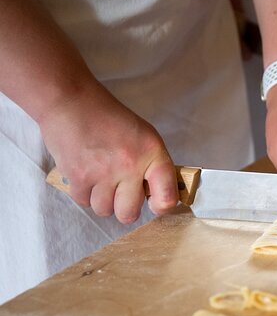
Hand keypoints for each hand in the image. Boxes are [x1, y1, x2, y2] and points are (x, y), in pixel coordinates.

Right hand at [40, 82, 178, 223]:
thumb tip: (157, 196)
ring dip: (102, 200)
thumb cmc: (109, 118)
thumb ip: (153, 165)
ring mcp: (103, 173)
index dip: (162, 207)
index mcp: (152, 153)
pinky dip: (84, 193)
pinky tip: (86, 174)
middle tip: (121, 192)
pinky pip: (83, 202)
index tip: (155, 204)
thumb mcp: (144, 136)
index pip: (167, 197)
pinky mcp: (78, 177)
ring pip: (104, 210)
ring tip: (101, 180)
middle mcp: (130, 166)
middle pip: (129, 214)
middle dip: (125, 207)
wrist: (71, 102)